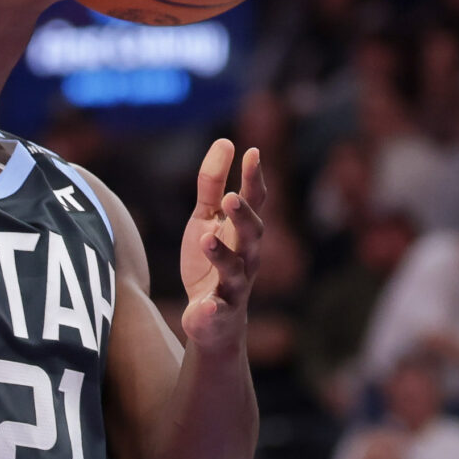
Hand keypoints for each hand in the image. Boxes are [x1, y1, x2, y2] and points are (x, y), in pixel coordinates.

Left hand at [180, 138, 267, 356]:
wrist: (211, 317)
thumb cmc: (212, 260)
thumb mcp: (205, 219)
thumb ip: (211, 185)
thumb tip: (225, 141)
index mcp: (243, 232)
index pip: (254, 202)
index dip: (254, 178)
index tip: (252, 153)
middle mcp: (246, 258)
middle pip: (251, 235)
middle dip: (243, 216)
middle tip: (230, 197)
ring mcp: (234, 286)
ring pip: (235, 271)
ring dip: (223, 255)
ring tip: (207, 239)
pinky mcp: (218, 312)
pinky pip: (218, 311)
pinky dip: (213, 309)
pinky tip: (206, 305)